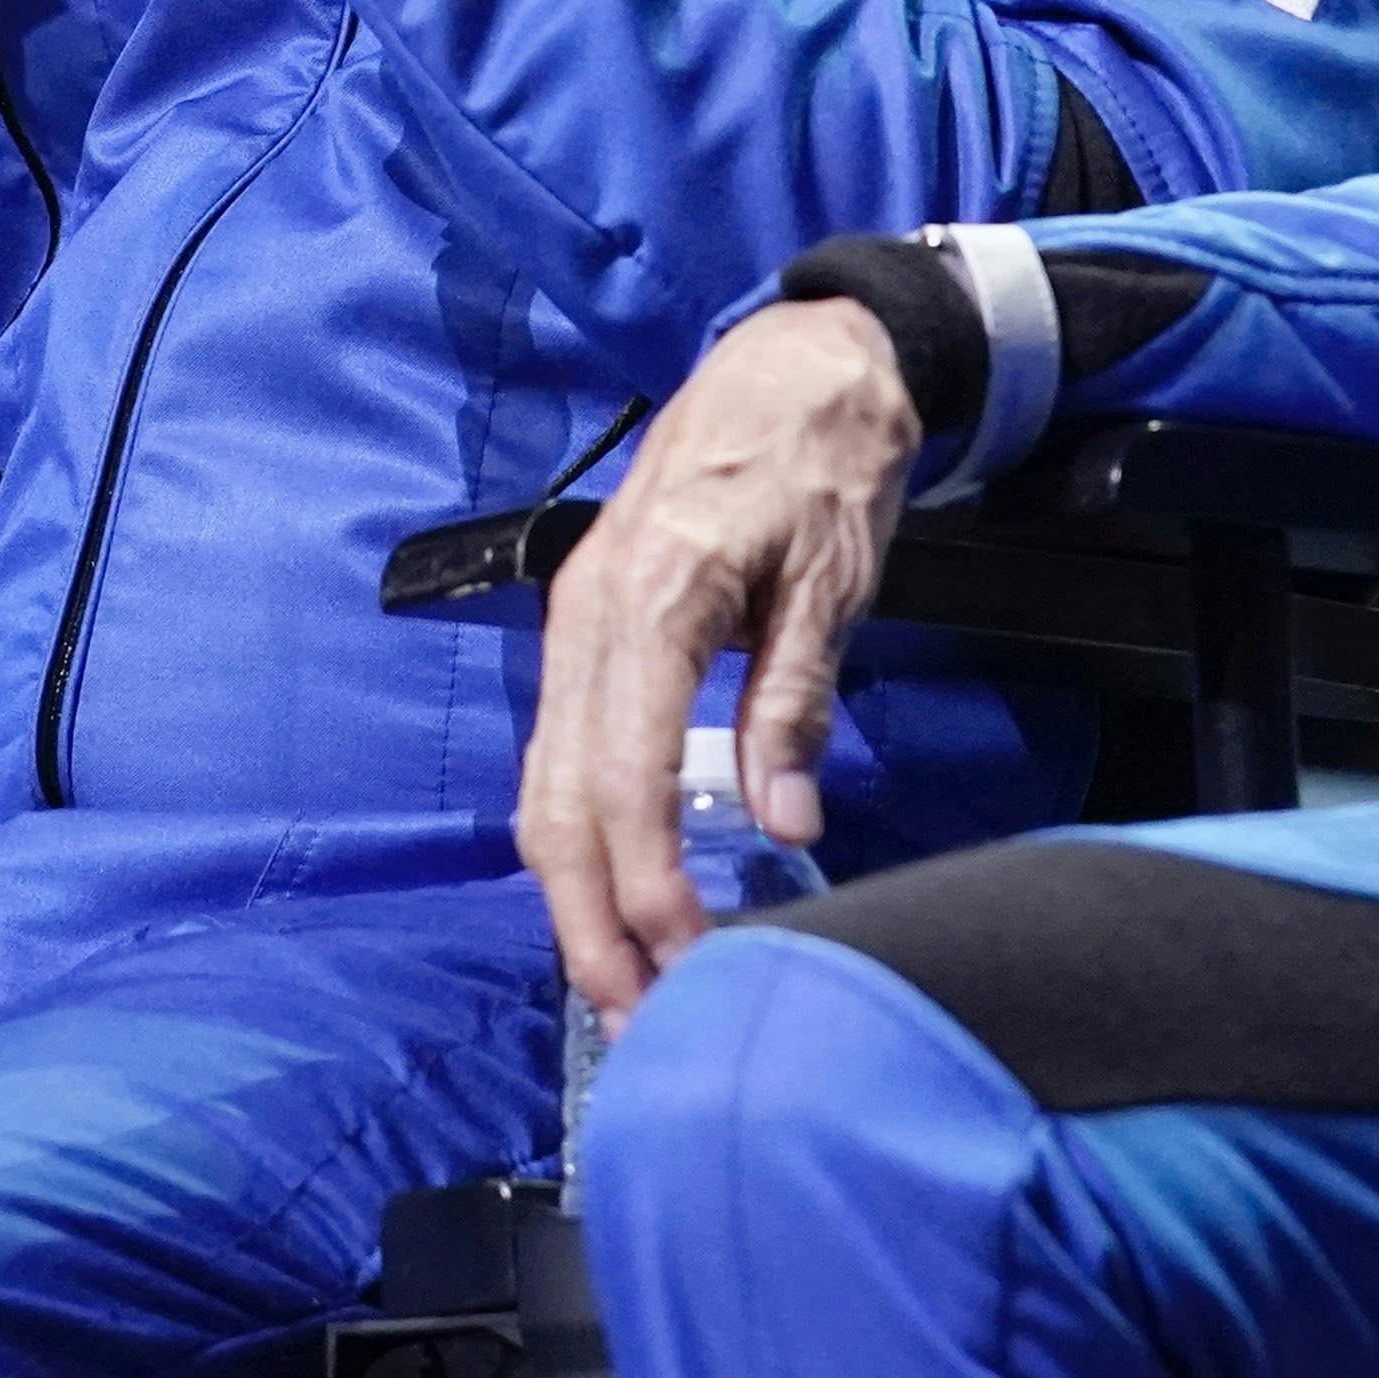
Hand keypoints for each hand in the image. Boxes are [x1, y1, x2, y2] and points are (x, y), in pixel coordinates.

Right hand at [517, 300, 915, 1023]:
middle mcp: (589, 616)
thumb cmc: (825, 458)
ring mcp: (576, 620)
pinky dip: (579, 836)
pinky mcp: (588, 626)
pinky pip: (560, 751)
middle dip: (590, 921)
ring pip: (544, 787)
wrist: (800, 361)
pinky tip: (617, 892)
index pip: (622, 778)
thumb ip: (792, 701)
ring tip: (625, 981)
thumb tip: (782, 821)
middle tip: (640, 1016)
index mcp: (649, 600)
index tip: (683, 956)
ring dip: (577, 895)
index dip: (645, 882)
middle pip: (556, 803)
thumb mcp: (834, 580)